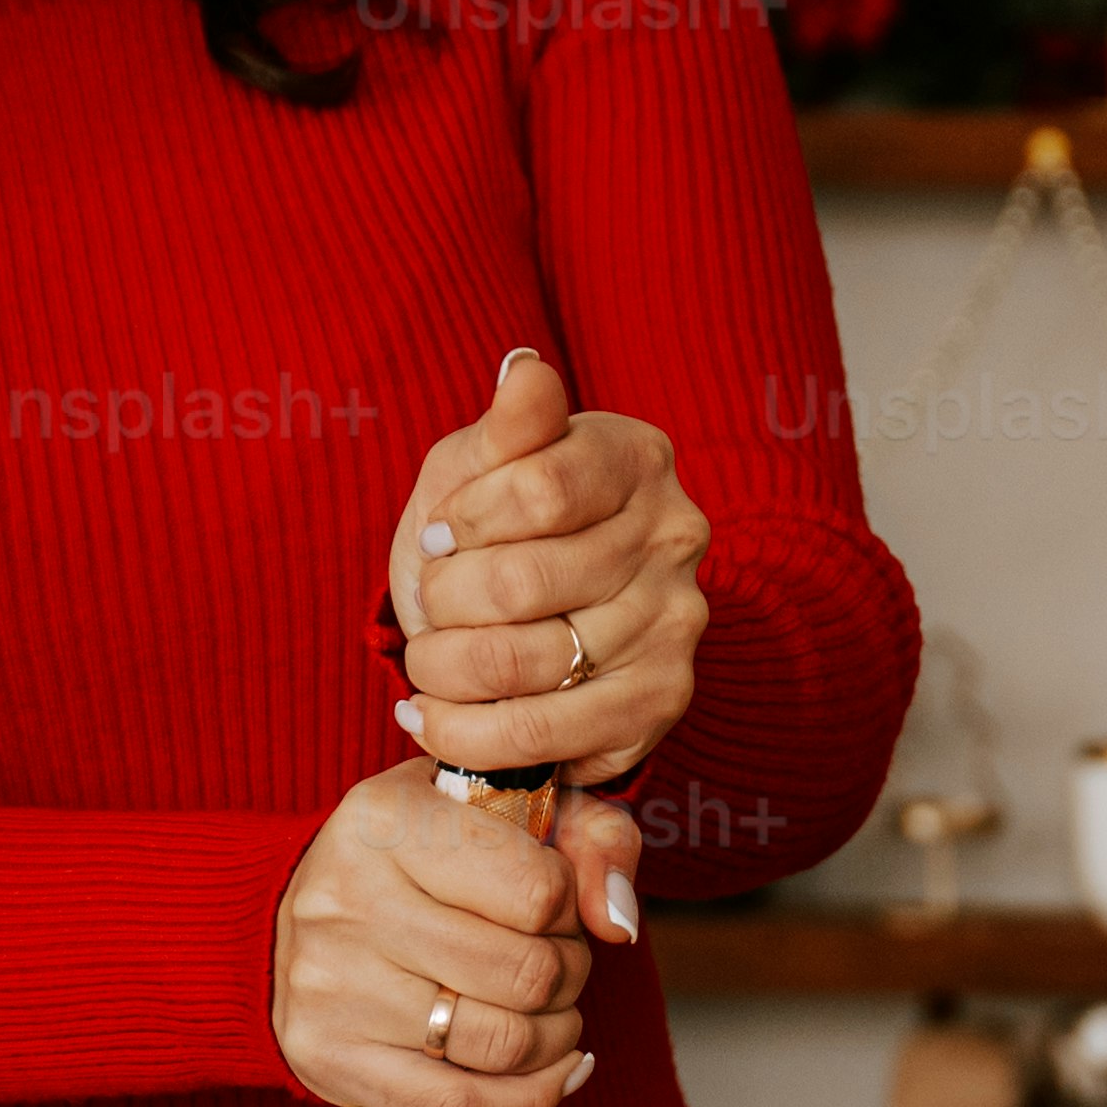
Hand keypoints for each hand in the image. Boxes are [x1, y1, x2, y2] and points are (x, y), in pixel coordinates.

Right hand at [273, 757, 635, 1106]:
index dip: (572, 911)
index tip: (556, 910)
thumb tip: (619, 920)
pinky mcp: (328, 1057)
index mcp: (388, 821)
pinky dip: (527, 1101)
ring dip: (556, 1039)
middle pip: (528, 973)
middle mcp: (349, 899)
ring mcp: (333, 985)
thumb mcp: (499, 810)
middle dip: (570, 978)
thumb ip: (589, 836)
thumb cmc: (412, 859)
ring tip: (551, 1017)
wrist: (279, 918)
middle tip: (558, 968)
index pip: (539, 892)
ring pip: (503, 1044)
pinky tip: (551, 1076)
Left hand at [391, 346, 711, 793]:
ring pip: (522, 661)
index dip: (465, 521)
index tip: (438, 536)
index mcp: (636, 458)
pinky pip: (539, 735)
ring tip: (429, 659)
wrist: (536, 620)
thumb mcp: (482, 464)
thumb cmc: (497, 529)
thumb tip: (525, 371)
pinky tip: (432, 717)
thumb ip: (506, 426)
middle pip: (523, 581)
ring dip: (442, 667)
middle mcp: (676, 538)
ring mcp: (675, 626)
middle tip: (431, 605)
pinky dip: (462, 733)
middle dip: (444, 600)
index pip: (541, 488)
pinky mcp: (657, 704)